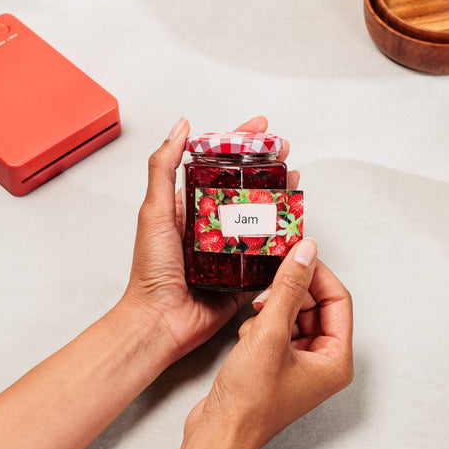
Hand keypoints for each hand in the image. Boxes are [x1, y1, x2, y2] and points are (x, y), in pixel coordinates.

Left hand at [118, 116, 298, 364]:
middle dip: (268, 167)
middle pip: (247, 187)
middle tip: (285, 151)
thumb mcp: (154, 211)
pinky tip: (297, 224)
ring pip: (262, 216)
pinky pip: (270, 253)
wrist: (160, 321)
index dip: (240, 144)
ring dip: (281, 197)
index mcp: (191, 206)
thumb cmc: (152, 269)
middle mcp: (212, 225)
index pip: (219, 166)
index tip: (260, 128)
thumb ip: (163, 168)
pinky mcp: (244, 275)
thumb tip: (180, 128)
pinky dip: (285, 238)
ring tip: (295, 181)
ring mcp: (230, 249)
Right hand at [183, 239, 353, 448]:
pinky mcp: (276, 365)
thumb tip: (305, 252)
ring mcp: (299, 365)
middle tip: (269, 281)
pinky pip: (276, 329)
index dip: (317, 273)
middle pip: (316, 305)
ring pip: (292, 315)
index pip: (338, 300)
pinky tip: (246, 340)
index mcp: (335, 360)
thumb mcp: (269, 332)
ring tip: (255, 324)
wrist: (218, 433)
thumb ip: (289, 287)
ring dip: (272, 311)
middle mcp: (322, 363)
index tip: (296, 253)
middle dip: (290, 294)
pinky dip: (260, 326)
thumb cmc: (249, 400)